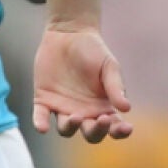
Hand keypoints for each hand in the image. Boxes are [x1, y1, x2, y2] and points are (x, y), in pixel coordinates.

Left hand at [32, 26, 133, 142]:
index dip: (120, 131)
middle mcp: (84, 112)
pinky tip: (43, 127)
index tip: (126, 128)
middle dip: (96, 131)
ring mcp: (63, 108)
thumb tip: (126, 108)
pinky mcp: (44, 101)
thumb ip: (115, 86)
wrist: (68, 34)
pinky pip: (41, 118)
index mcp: (103, 106)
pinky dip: (41, 124)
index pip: (114, 126)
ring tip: (76, 116)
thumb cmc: (93, 50)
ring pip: (66, 130)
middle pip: (90, 134)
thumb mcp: (109, 66)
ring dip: (71, 127)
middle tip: (101, 119)